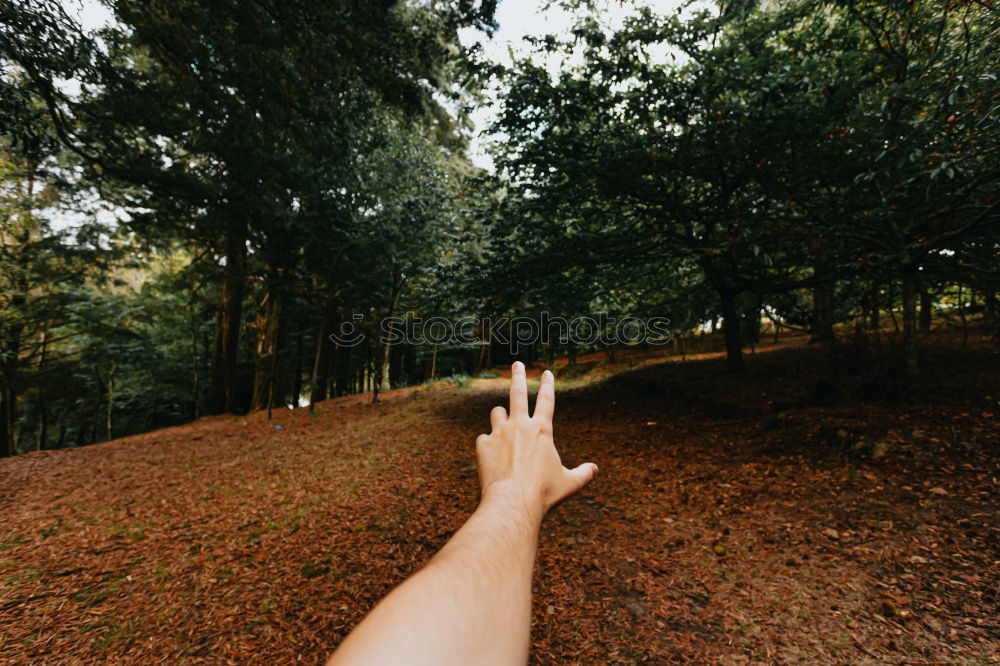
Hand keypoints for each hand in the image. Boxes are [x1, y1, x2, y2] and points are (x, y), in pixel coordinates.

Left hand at [476, 362, 597, 518]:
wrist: (513, 502)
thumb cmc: (543, 493)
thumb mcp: (568, 484)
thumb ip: (583, 474)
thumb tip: (595, 470)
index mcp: (542, 430)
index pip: (547, 400)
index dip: (548, 384)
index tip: (547, 372)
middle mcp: (520, 425)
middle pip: (518, 392)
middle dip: (518, 375)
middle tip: (517, 364)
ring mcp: (499, 433)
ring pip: (497, 413)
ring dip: (501, 416)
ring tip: (503, 422)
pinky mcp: (483, 444)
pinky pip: (485, 438)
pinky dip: (489, 445)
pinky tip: (493, 458)